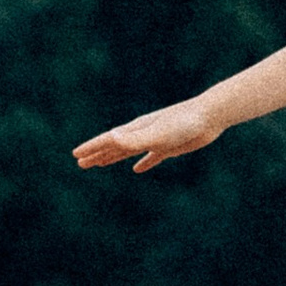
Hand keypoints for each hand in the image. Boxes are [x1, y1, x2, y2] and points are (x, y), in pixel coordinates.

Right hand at [71, 94, 223, 171]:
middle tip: (80, 163)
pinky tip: (138, 169)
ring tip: (100, 164)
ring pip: (129, 150)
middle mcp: (142, 133)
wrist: (209, 116)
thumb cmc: (183, 123)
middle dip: (97, 154)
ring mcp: (155, 139)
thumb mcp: (157, 134)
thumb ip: (135, 139)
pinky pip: (152, 157)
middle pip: (114, 145)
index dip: (91, 148)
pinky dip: (143, 163)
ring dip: (114, 157)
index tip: (76, 155)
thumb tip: (111, 138)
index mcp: (136, 129)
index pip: (108, 140)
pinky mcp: (170, 146)